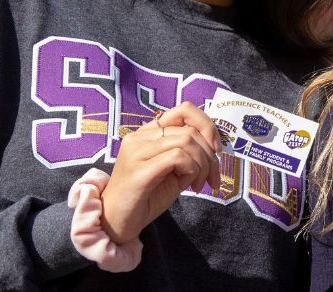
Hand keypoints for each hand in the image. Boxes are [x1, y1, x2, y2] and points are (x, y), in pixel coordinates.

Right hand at [100, 101, 220, 242]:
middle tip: (212, 179)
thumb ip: (188, 154)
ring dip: (203, 165)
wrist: (116, 223)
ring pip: (187, 141)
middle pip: (190, 129)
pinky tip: (189, 186)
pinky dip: (192, 170)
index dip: (207, 125)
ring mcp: (137, 152)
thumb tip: (214, 147)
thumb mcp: (173, 171)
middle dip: (211, 155)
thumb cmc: (146, 197)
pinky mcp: (140, 170)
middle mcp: (139, 137)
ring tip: (198, 184)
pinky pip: (178, 157)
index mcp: (147, 133)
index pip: (184, 110)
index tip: (216, 149)